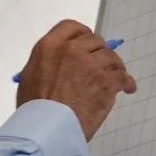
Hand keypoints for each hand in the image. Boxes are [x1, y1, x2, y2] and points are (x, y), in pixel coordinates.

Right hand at [15, 19, 135, 139]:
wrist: (47, 128)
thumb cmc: (33, 107)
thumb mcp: (30, 76)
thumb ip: (47, 62)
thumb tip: (60, 64)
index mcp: (49, 46)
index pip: (71, 27)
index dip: (81, 35)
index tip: (85, 45)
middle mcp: (72, 49)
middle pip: (95, 41)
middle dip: (98, 52)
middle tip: (98, 66)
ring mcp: (92, 64)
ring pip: (111, 58)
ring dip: (114, 67)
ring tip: (114, 78)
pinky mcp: (107, 81)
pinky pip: (122, 76)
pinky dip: (126, 83)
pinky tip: (126, 88)